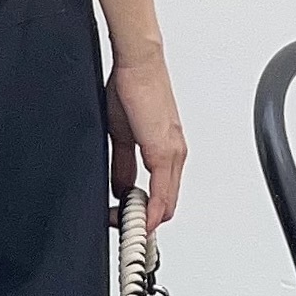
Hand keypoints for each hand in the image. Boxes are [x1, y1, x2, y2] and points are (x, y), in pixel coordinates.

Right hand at [105, 49, 186, 226]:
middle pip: (167, 204)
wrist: (138, 64)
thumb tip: (121, 186)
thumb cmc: (132, 89)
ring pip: (167, 202)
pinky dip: (151, 210)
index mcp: (165, 151)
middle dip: (145, 223)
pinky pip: (162, 191)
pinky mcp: (164, 150)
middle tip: (126, 231)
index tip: (128, 223)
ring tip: (129, 228)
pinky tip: (140, 218)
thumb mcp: (123, 134)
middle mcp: (174, 154)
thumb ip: (124, 164)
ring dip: (147, 220)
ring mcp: (172, 153)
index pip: (162, 194)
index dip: (145, 214)